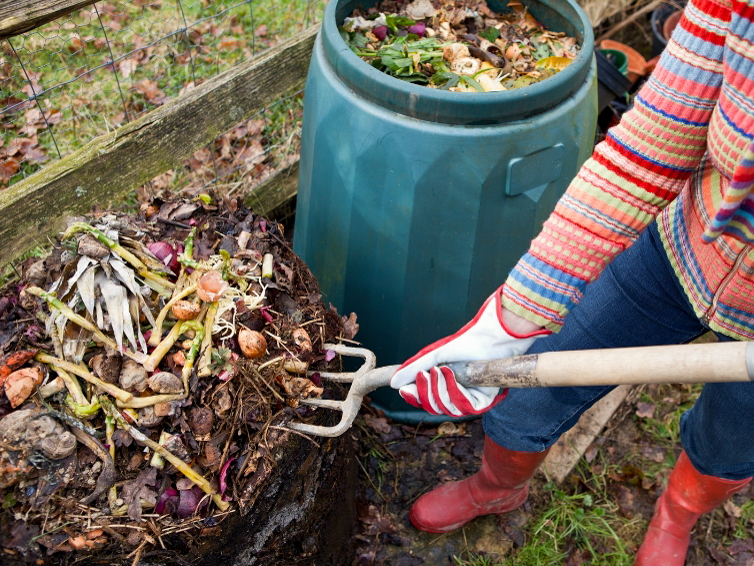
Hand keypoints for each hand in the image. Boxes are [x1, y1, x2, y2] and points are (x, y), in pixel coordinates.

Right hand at [390, 286, 548, 416]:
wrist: (489, 338)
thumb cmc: (465, 344)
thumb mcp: (434, 356)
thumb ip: (413, 369)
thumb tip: (393, 383)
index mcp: (445, 386)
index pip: (425, 400)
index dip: (414, 397)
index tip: (404, 390)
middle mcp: (457, 396)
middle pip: (434, 407)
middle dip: (426, 392)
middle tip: (425, 373)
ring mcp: (470, 400)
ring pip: (447, 409)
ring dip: (440, 389)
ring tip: (440, 370)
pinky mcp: (484, 402)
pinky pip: (464, 406)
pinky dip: (454, 390)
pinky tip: (451, 374)